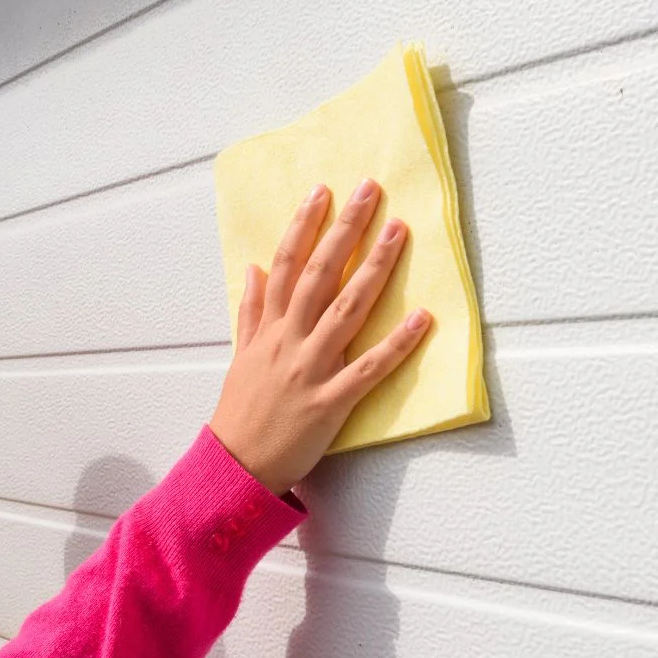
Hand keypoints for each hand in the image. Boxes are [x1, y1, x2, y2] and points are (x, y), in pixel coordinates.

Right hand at [210, 178, 430, 493]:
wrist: (235, 466)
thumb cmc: (242, 413)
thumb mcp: (240, 355)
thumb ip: (250, 311)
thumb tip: (254, 268)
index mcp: (268, 328)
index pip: (287, 263)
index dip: (304, 225)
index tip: (323, 191)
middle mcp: (288, 340)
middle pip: (319, 274)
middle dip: (345, 229)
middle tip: (370, 191)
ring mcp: (310, 369)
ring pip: (345, 309)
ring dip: (374, 269)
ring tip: (397, 233)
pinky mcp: (330, 402)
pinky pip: (368, 369)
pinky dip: (396, 344)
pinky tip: (422, 318)